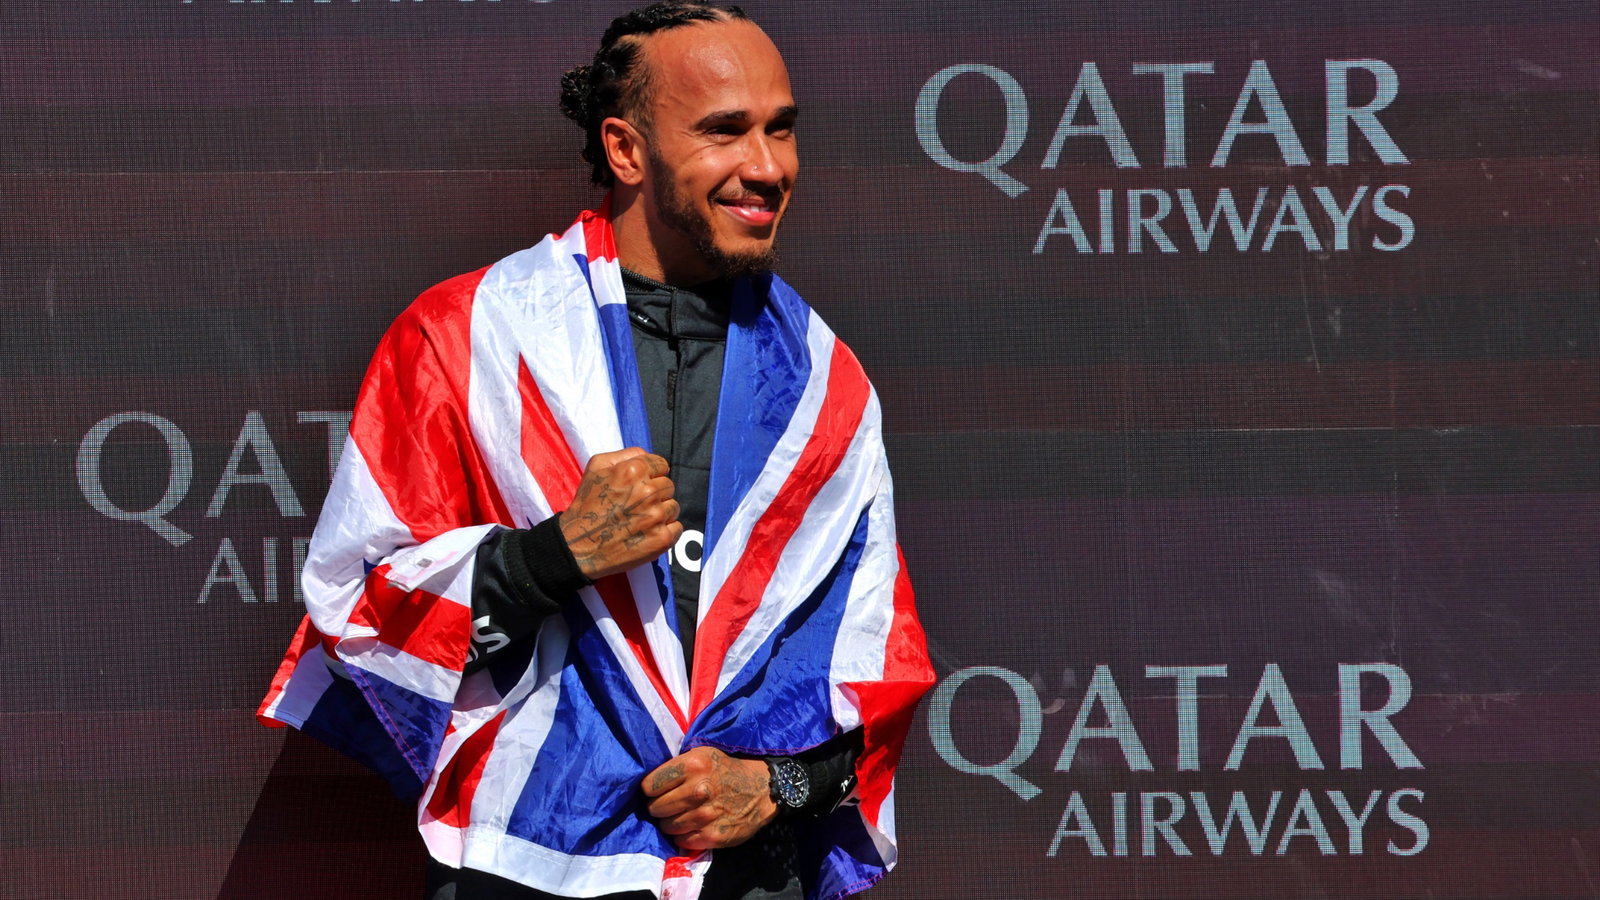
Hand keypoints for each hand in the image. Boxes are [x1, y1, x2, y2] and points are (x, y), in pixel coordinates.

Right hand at [559, 448, 681, 580]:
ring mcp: (656, 516)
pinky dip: (666, 531)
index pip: (661, 464)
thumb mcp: (596, 467)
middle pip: (669, 486)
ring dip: (661, 513)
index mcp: (633, 470)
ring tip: (640, 520)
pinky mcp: (661, 538)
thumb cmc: (587, 504)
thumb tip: (647, 456)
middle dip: (656, 494)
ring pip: (674, 506)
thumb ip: (625, 454)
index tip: (640, 486)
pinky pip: (677, 528)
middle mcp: (647, 492)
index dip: (651, 475)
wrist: (579, 545)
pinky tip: (647, 534)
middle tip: (636, 506)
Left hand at [642, 747, 777, 850]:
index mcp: (693, 765)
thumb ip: (676, 766)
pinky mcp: (713, 836)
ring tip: (681, 815)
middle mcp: (699, 790)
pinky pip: (682, 840)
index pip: (650, 785)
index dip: (651, 789)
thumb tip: (647, 783)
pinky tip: (692, 826)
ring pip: (667, 826)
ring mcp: (706, 815)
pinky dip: (683, 835)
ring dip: (670, 822)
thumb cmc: (725, 770)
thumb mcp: (702, 755)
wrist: (762, 789)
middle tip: (669, 804)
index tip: (658, 791)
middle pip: (655, 808)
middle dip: (658, 807)